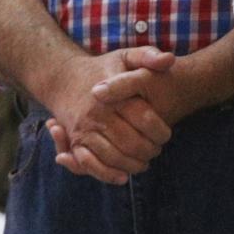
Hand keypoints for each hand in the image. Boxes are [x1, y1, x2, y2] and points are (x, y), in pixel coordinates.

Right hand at [41, 47, 175, 185]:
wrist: (64, 78)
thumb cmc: (102, 68)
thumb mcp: (125, 56)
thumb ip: (148, 56)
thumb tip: (169, 59)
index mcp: (113, 95)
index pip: (144, 118)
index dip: (160, 131)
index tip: (167, 135)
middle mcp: (97, 114)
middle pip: (129, 141)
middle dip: (149, 151)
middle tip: (157, 150)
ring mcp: (84, 129)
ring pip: (112, 156)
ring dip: (132, 165)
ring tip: (145, 163)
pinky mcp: (75, 141)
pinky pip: (89, 164)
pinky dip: (107, 174)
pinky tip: (123, 176)